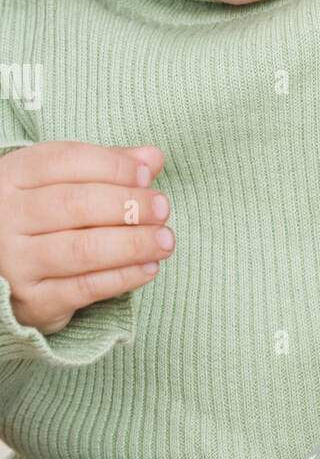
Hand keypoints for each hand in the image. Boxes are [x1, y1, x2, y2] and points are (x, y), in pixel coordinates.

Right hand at [0, 141, 172, 334]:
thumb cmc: (42, 219)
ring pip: (83, 249)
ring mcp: (16, 261)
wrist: (4, 272)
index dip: (113, 166)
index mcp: (12, 177)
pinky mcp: (32, 301)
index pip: (66, 161)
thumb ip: (106, 167)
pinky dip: (123, 277)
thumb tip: (151, 157)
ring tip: (165, 240)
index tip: (146, 174)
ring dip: (133, 244)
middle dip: (128, 205)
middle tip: (163, 209)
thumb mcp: (61, 183)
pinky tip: (149, 268)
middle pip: (76, 204)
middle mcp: (7, 217)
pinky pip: (85, 288)